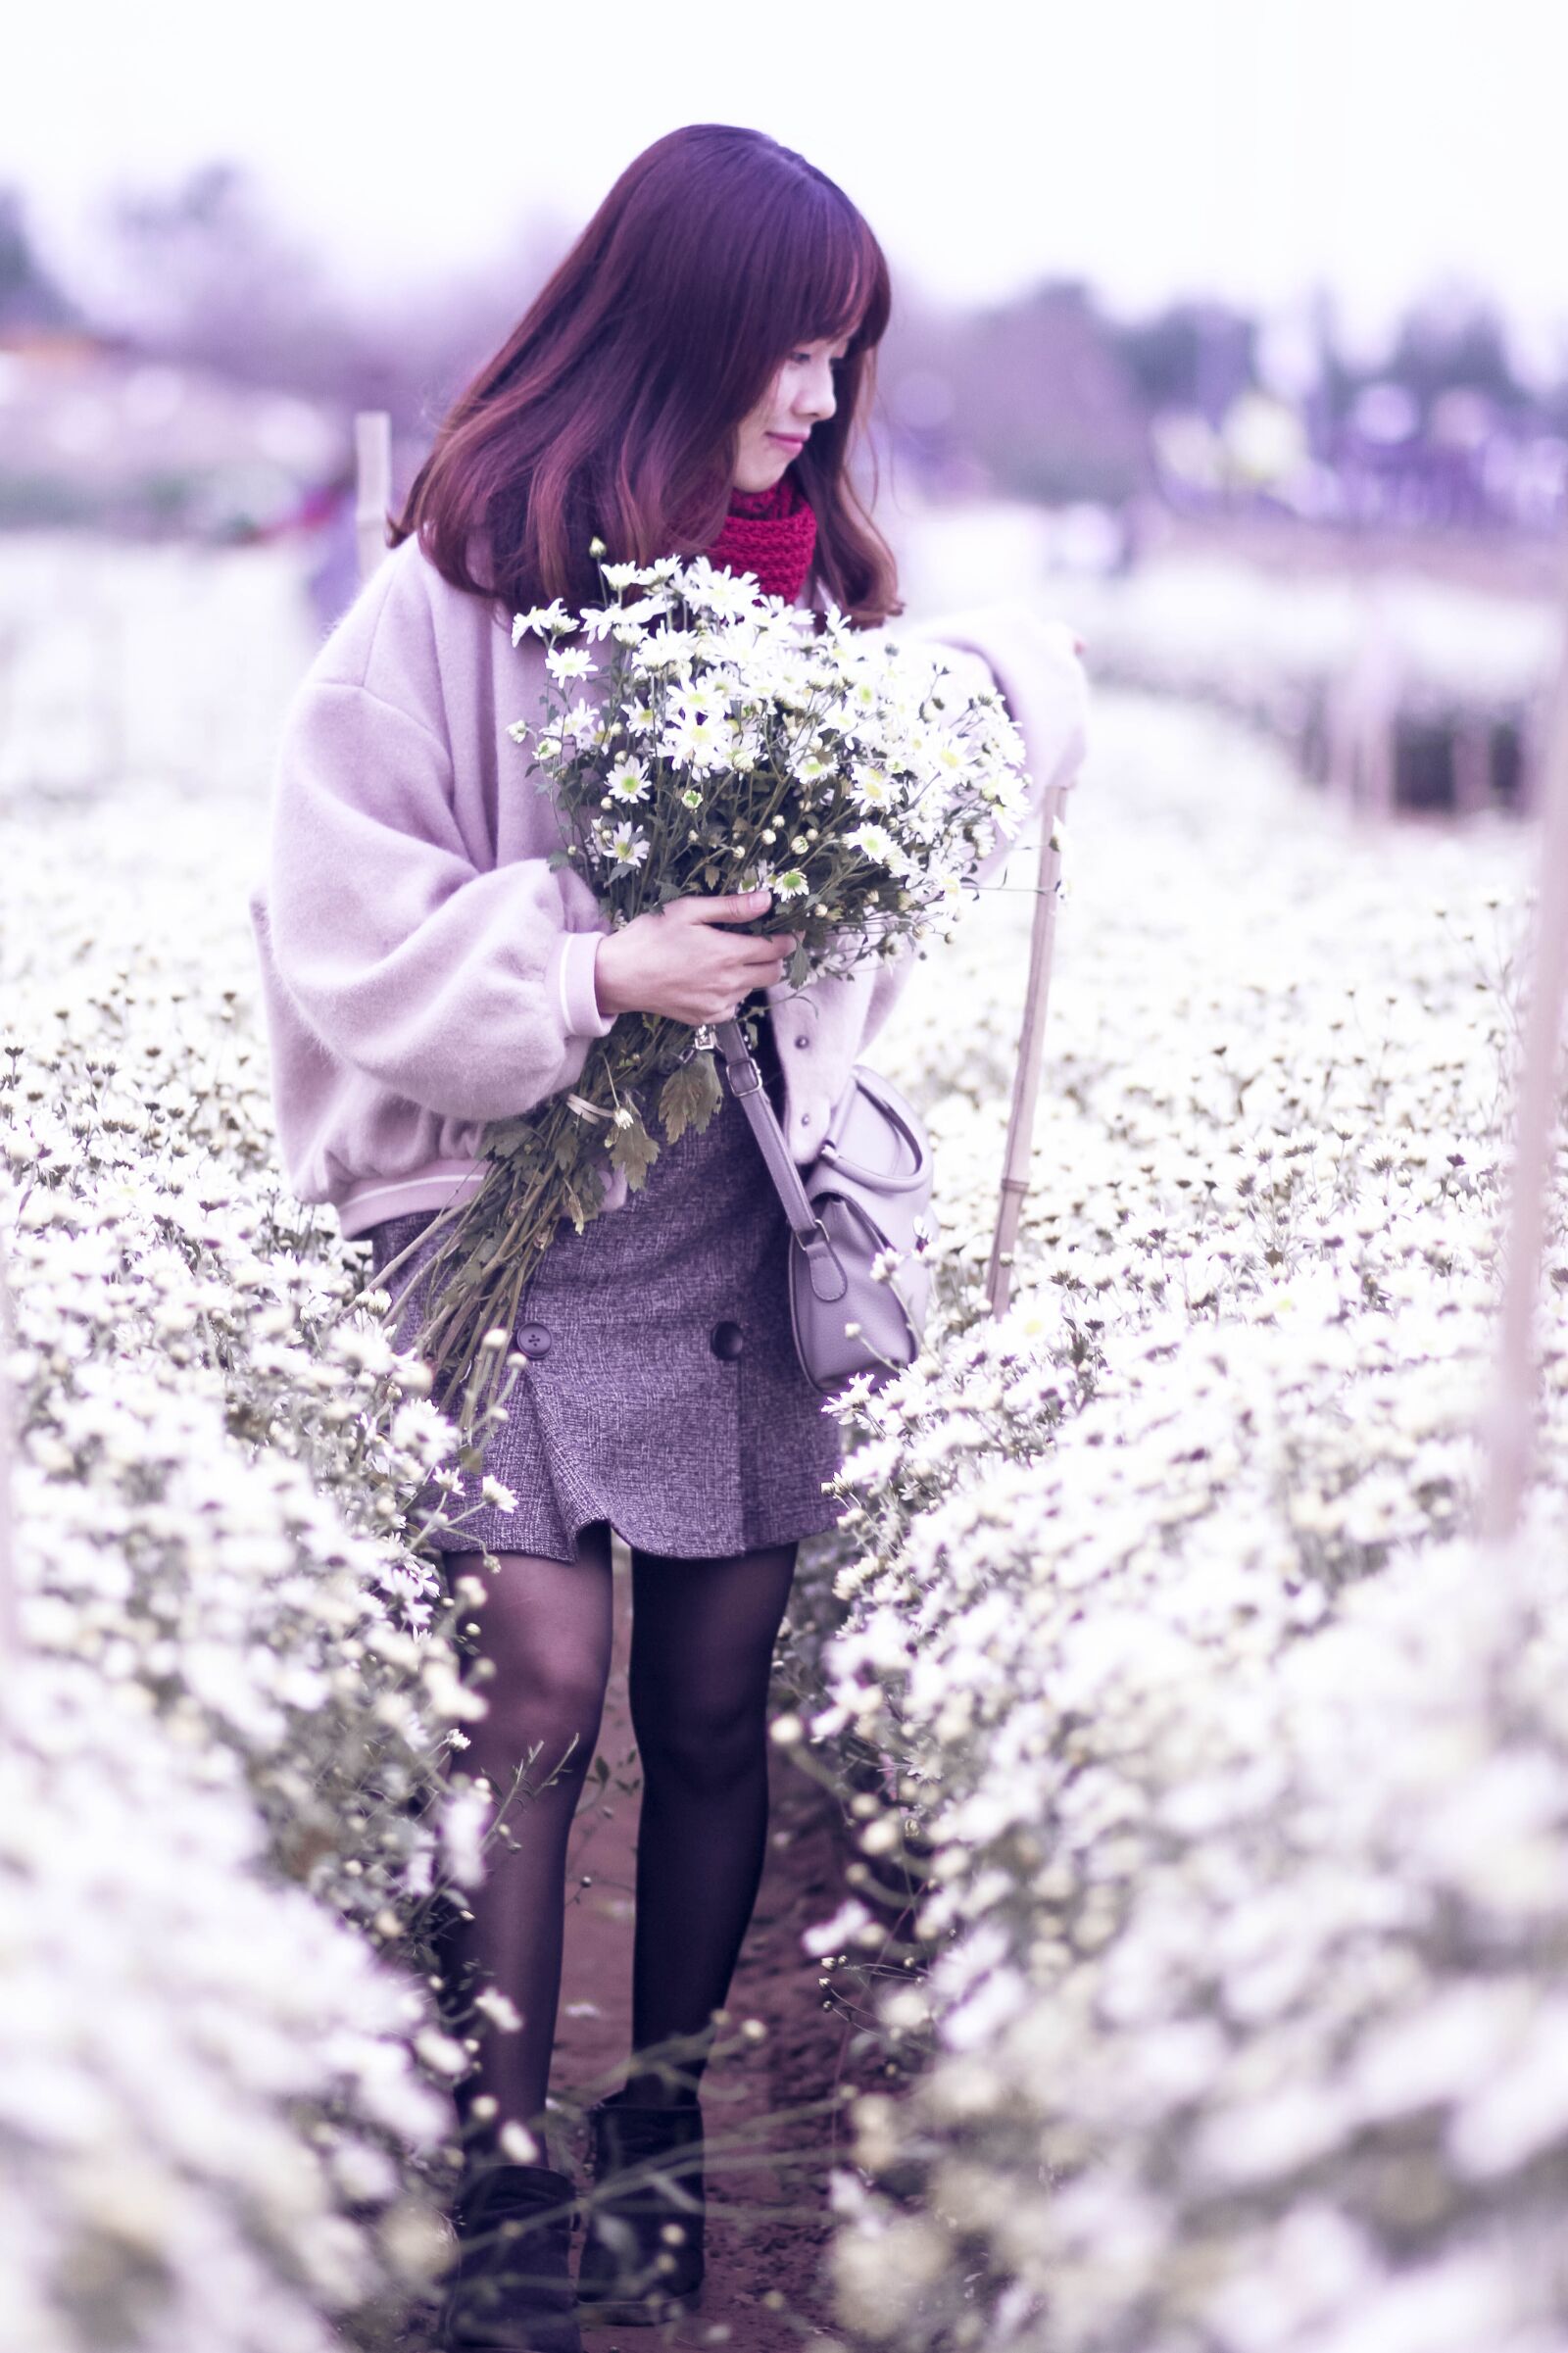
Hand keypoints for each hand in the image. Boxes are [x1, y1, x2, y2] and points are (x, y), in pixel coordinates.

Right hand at [592, 888, 798, 1024]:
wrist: (619, 975)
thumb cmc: (651, 937)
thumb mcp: (689, 911)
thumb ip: (731, 908)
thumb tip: (766, 900)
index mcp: (728, 954)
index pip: (776, 949)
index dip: (789, 940)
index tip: (792, 933)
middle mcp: (729, 983)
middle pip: (773, 974)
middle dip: (776, 959)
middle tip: (766, 945)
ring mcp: (718, 1004)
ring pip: (752, 990)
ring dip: (751, 975)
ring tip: (731, 959)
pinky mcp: (705, 1018)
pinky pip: (733, 1007)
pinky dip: (732, 994)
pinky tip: (714, 980)